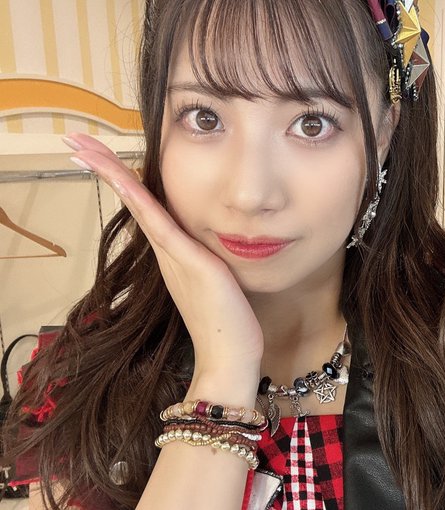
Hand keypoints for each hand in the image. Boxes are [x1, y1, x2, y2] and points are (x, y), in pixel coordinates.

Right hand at [64, 133, 263, 376]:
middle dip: (105, 168)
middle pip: (133, 200)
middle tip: (75, 141)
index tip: (99, 155)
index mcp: (174, 254)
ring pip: (140, 206)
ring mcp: (174, 257)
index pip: (146, 208)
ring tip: (83, 147)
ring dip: (112, 173)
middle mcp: (167, 253)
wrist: (228, 358)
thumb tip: (211, 243)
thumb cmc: (227, 323)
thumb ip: (207, 260)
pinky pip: (160, 225)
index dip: (123, 180)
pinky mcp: (190, 264)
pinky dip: (139, 200)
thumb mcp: (217, 281)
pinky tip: (122, 177)